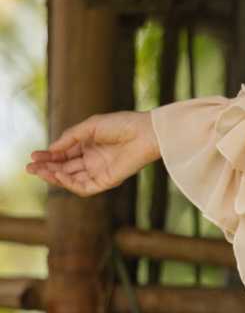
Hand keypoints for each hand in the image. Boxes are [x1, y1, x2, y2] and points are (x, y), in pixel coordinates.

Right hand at [26, 109, 158, 195]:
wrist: (145, 132)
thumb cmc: (121, 125)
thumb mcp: (89, 127)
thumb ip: (69, 138)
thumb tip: (51, 150)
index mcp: (88, 146)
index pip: (64, 155)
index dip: (48, 157)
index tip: (33, 156)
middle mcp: (93, 160)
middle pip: (65, 169)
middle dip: (47, 168)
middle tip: (30, 168)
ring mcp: (99, 172)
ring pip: (72, 180)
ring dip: (55, 176)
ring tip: (41, 171)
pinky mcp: (107, 182)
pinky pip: (84, 187)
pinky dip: (70, 183)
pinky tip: (59, 175)